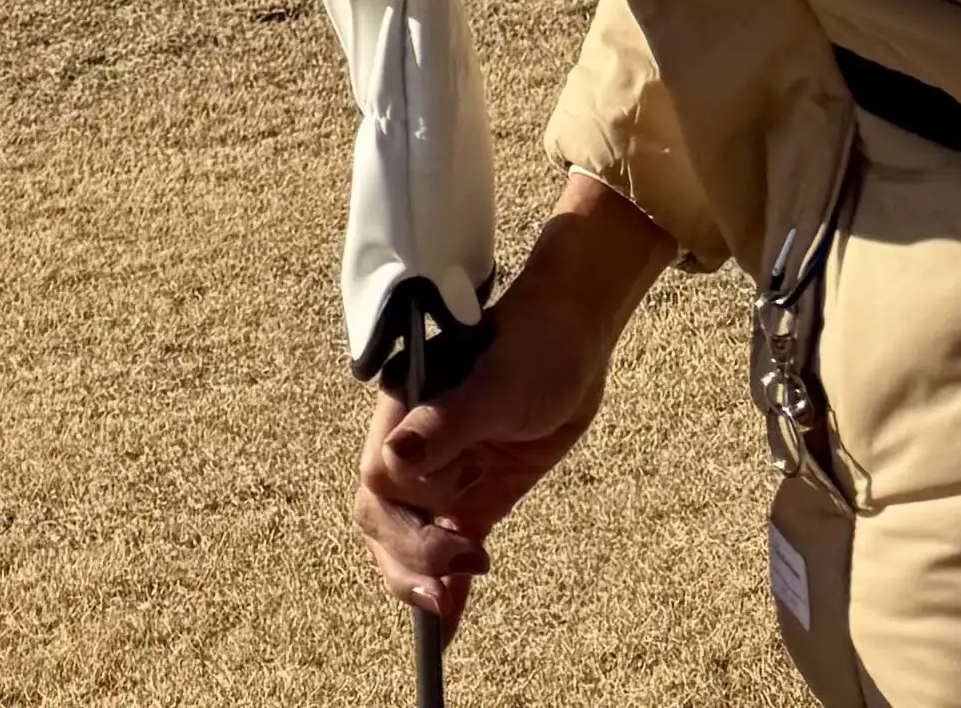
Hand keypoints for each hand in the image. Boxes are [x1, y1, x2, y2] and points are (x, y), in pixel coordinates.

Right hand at [354, 188, 669, 632]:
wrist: (577, 339)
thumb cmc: (536, 345)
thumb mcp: (498, 385)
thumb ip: (447, 422)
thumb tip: (396, 454)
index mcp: (405, 410)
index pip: (383, 479)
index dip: (408, 519)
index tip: (453, 544)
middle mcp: (416, 444)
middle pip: (386, 516)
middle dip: (407, 560)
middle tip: (439, 599)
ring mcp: (447, 470)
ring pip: (411, 536)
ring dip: (422, 576)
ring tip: (444, 611)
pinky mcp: (478, 491)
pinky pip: (452, 543)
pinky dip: (448, 583)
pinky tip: (448, 621)